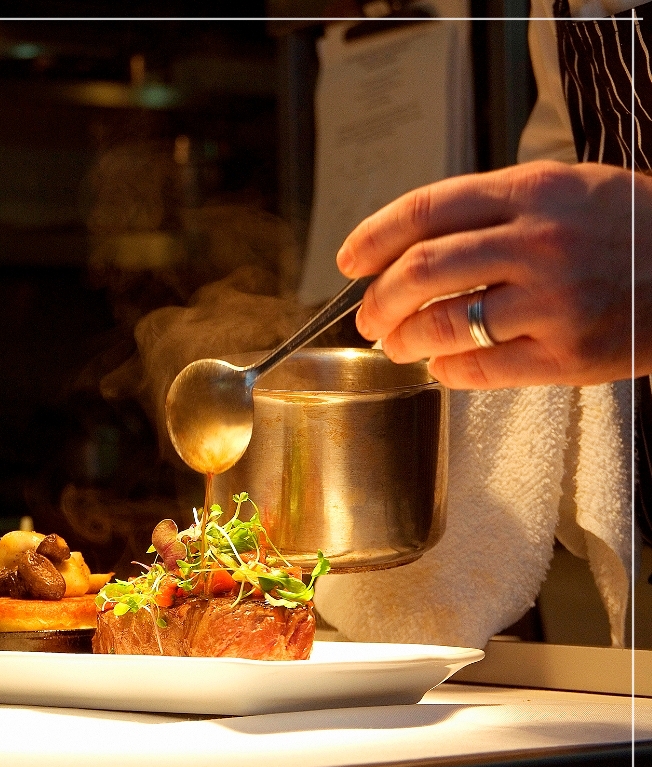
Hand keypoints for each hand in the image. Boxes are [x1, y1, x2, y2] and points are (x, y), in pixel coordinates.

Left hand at [336, 160, 651, 388]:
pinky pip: (479, 369)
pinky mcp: (569, 355)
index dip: (372, 238)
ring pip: (441, 325)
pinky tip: (441, 366)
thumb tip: (406, 244)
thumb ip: (491, 208)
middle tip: (366, 317)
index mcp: (531, 191)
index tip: (348, 262)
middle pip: (421, 271)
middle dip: (377, 301)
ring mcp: (554, 301)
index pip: (425, 209)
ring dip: (402, 340)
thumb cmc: (625, 227)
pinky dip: (445, 371)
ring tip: (395, 344)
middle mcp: (538, 243)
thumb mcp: (564, 188)